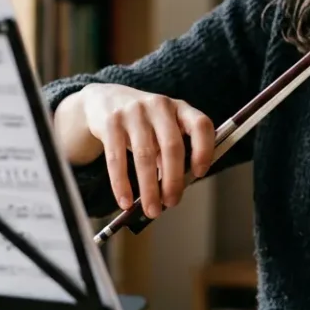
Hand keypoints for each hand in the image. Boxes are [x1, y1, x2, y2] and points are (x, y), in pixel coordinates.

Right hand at [55, 84, 214, 216]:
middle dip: (174, 180)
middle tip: (172, 202)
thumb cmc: (143, 123)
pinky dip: (121, 184)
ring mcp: (134, 112)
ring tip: (151, 210)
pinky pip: (117, 158)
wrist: (105, 100)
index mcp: (180, 108)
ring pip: (145, 156)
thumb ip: (172, 153)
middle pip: (172, 146)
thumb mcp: (163, 129)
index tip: (199, 174)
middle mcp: (159, 106)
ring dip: (149, 188)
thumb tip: (174, 190)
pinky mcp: (111, 122)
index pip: (201, 125)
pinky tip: (125, 202)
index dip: (204, 150)